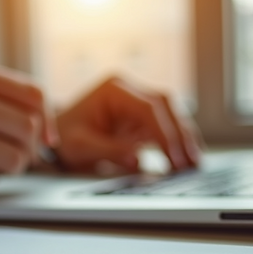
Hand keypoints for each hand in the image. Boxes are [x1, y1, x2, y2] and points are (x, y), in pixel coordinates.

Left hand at [53, 77, 201, 173]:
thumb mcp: (80, 146)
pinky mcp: (142, 116)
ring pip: (172, 114)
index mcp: (114, 90)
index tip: (174, 156)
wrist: (58, 134)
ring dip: (184, 137)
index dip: (165, 133)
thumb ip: (108, 151)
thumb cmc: (65, 137)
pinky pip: (167, 125)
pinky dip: (178, 141)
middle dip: (181, 134)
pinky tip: (187, 158)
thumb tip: (137, 158)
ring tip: (195, 163)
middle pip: (166, 106)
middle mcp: (130, 90)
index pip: (148, 108)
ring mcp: (138, 102)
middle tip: (191, 162)